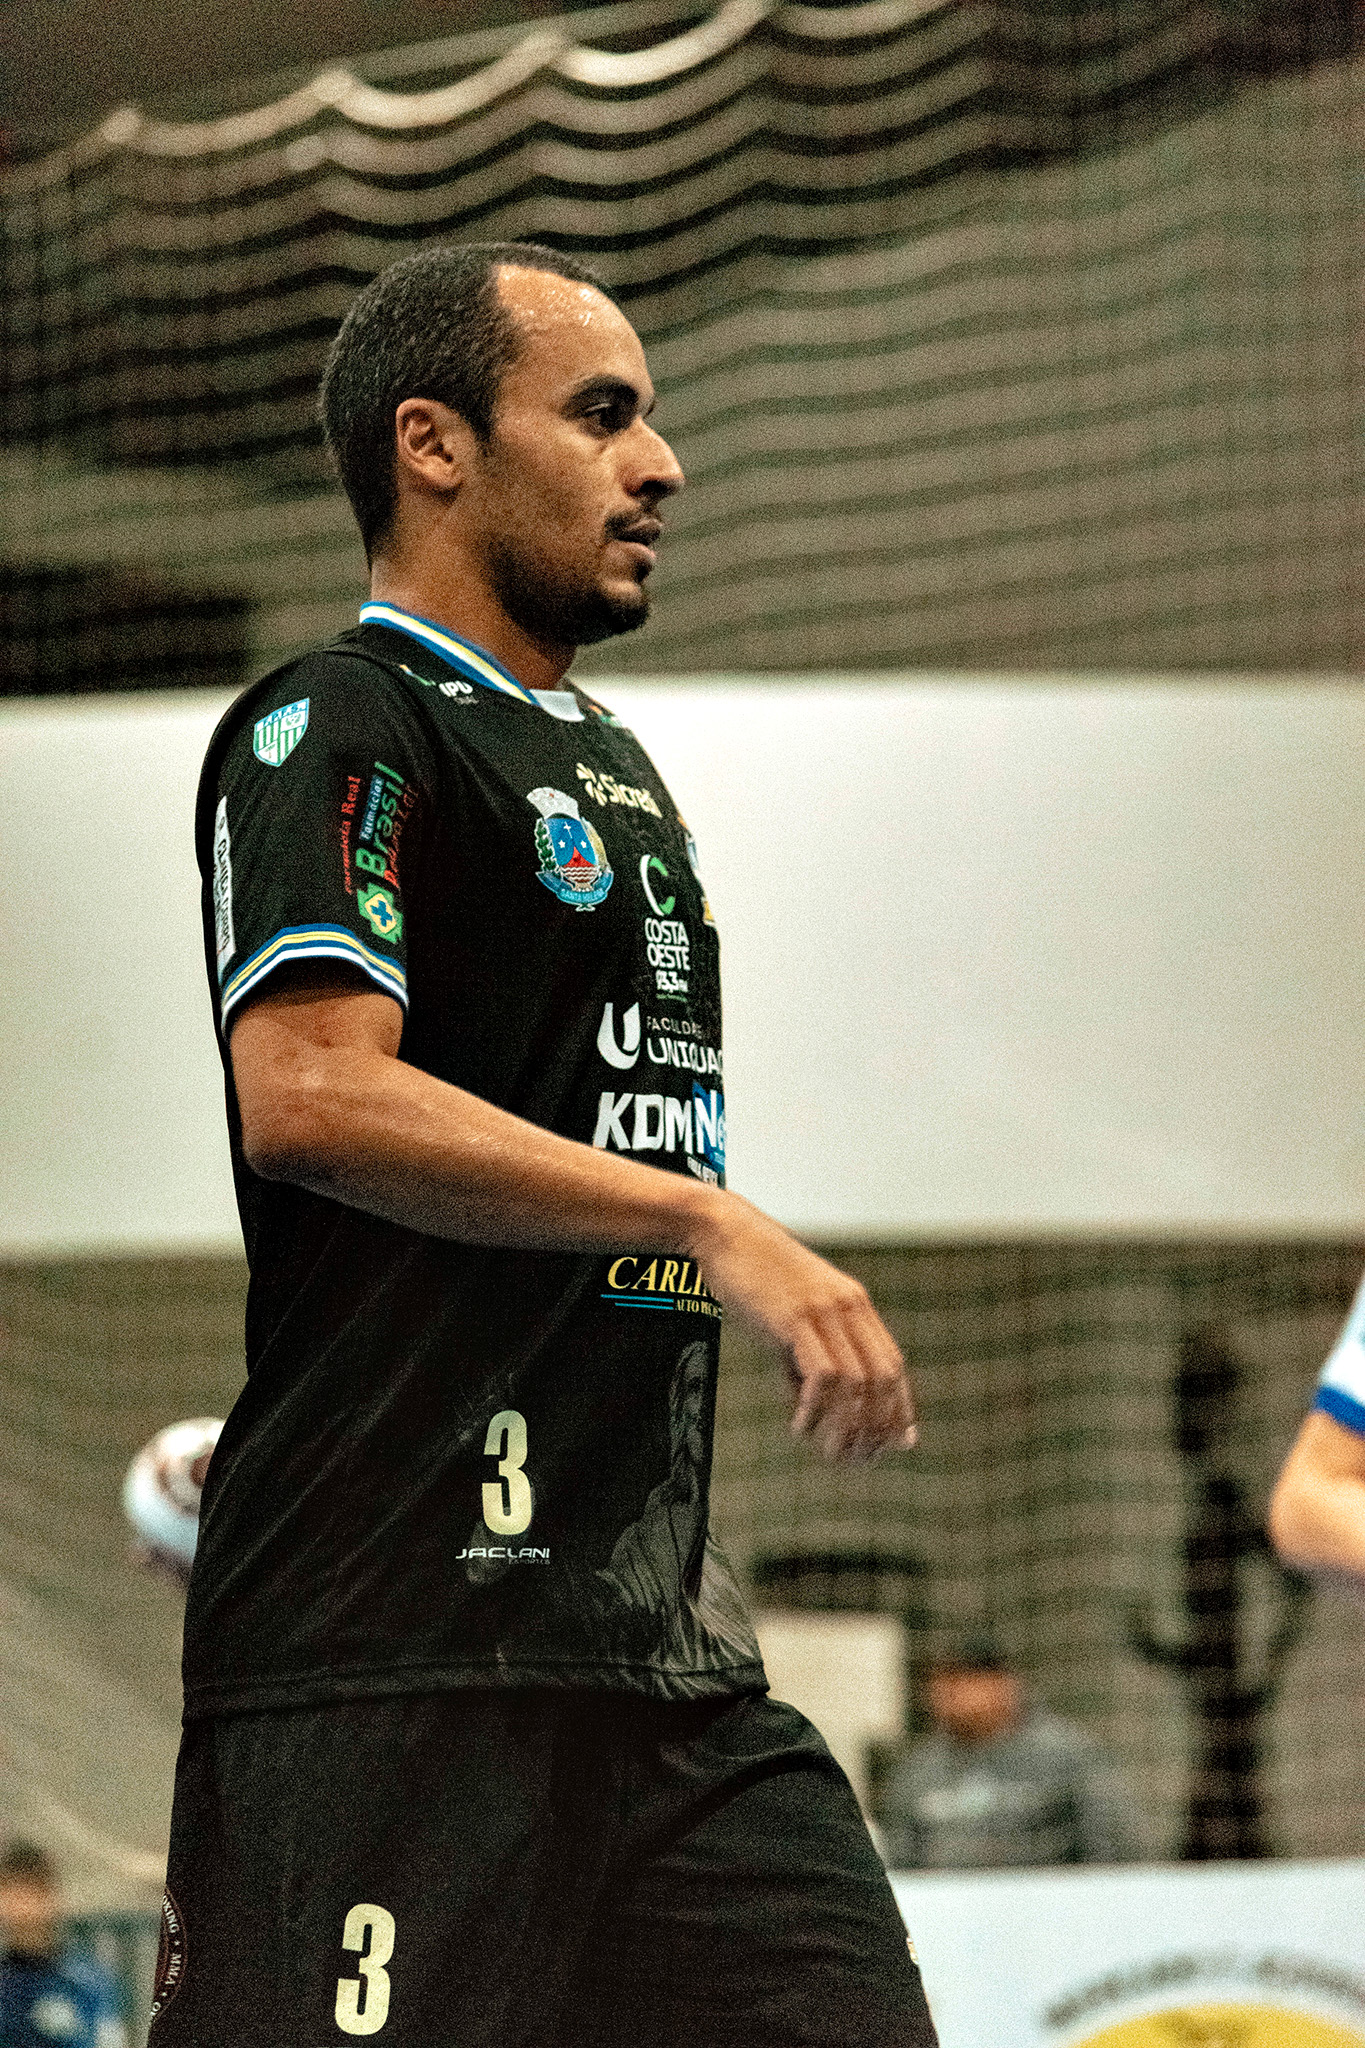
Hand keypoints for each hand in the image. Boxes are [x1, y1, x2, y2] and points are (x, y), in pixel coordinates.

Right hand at [693, 1193, 916, 1462]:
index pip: (892, 1364)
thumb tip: (806, 1406)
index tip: (896, 1443)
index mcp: (855, 1304)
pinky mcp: (795, 1318)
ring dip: (846, 1426)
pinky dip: (814, 1410)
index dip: (899, 1407)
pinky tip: (799, 1427)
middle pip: (882, 1379)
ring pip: (856, 1382)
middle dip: (876, 1427)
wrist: (724, 1233)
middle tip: (858, 1459)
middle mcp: (849, 1307)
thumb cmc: (752, 1275)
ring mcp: (824, 1311)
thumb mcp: (789, 1316)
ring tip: (828, 1452)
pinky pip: (821, 1375)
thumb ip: (803, 1357)